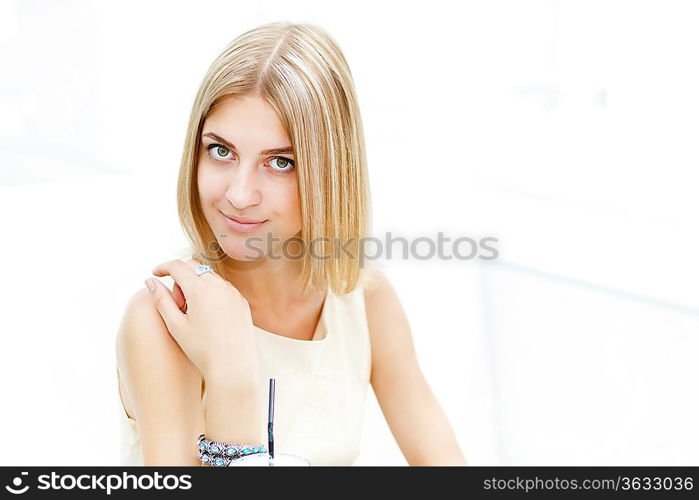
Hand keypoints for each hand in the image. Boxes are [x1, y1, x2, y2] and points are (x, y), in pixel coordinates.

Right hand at [144, 259, 259, 381]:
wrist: (233, 366)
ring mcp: (233, 292)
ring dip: (197, 285)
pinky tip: (209, 316)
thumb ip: (161, 299)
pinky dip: (212, 293)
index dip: (163, 267)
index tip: (155, 274)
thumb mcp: (175, 325)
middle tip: (178, 303)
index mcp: (200, 289)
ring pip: (210, 276)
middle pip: (194, 267)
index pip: (178, 266)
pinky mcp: (241, 301)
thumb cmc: (202, 349)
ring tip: (194, 313)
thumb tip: (150, 281)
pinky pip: (223, 288)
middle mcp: (219, 286)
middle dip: (181, 278)